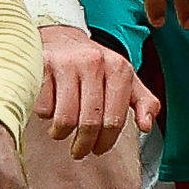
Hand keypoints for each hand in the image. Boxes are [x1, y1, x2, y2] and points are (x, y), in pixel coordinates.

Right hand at [36, 20, 153, 159]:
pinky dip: (45, 116)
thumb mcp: (124, 79)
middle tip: (79, 152)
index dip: (106, 142)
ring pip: (65, 119)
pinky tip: (50, 110)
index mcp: (118, 68)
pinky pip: (44, 108)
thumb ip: (143, 101)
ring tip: (61, 132)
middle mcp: (94, 62)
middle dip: (83, 145)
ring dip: (61, 134)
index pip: (114, 119)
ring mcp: (66, 63)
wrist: (61, 37)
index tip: (98, 150)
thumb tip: (147, 125)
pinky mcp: (41, 66)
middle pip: (90, 122)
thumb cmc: (95, 66)